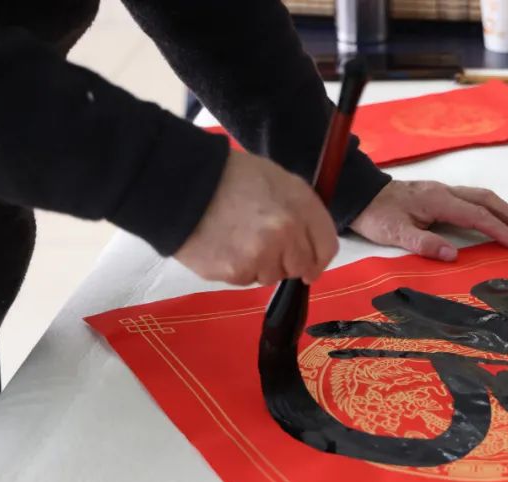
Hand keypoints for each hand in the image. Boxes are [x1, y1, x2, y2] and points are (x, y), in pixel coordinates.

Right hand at [175, 150, 337, 285]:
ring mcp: (261, 255)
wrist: (181, 183)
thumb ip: (300, 211)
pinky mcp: (236, 272)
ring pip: (272, 276)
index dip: (318, 259)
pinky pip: (246, 280)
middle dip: (287, 261)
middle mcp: (286, 233)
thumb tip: (310, 246)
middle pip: (300, 267)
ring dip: (261, 266)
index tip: (310, 265)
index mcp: (300, 205)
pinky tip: (223, 246)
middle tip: (264, 246)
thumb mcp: (277, 180)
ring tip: (238, 239)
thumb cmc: (230, 176)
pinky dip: (237, 268)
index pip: (326, 247)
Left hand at [350, 180, 507, 261]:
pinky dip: (491, 208)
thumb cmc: (377, 215)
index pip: (478, 216)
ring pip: (483, 196)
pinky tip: (495, 219)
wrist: (360, 194)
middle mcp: (446, 191)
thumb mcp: (395, 233)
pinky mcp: (440, 194)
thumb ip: (424, 243)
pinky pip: (474, 198)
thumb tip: (452, 254)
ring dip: (505, 211)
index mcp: (439, 201)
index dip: (501, 230)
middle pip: (488, 200)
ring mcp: (444, 190)